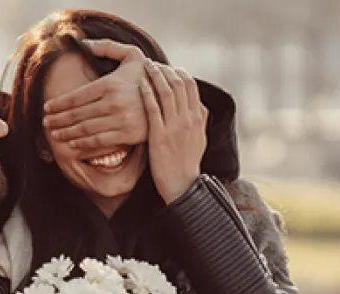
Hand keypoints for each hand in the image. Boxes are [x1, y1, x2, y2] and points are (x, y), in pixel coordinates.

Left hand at [42, 39, 149, 150]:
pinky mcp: (128, 135)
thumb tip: (84, 44)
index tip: (47, 109)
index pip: (76, 96)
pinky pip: (99, 142)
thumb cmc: (146, 77)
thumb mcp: (131, 56)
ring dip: (67, 133)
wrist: (172, 99)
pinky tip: (73, 144)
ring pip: (85, 129)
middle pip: (77, 114)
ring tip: (55, 135)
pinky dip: (83, 144)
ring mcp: (121, 120)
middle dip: (58, 120)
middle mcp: (114, 102)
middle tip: (46, 124)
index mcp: (110, 84)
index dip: (58, 104)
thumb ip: (108, 47)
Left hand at [138, 61, 207, 202]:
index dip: (178, 72)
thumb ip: (199, 120)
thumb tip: (199, 106)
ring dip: (155, 76)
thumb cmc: (187, 164)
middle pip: (178, 84)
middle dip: (165, 70)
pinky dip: (147, 92)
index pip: (191, 86)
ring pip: (166, 92)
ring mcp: (174, 126)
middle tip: (152, 63)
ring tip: (145, 67)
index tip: (167, 68)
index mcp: (197, 117)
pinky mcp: (160, 135)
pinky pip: (153, 108)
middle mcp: (188, 118)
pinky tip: (140, 84)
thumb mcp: (200, 139)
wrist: (183, 185)